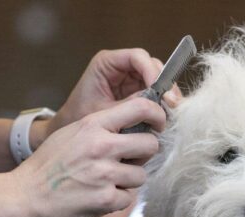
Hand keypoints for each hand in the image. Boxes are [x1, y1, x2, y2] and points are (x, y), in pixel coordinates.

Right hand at [12, 98, 164, 216]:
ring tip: (105, 181)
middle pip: (150, 144)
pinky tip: (97, 195)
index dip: (156, 115)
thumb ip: (103, 127)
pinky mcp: (105, 198)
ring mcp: (104, 173)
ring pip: (141, 175)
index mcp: (93, 125)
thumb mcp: (72, 133)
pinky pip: (129, 197)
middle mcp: (101, 146)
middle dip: (143, 155)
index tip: (157, 124)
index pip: (140, 107)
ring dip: (128, 180)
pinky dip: (117, 199)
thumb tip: (139, 125)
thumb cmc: (49, 165)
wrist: (23, 196)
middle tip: (128, 160)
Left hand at [30, 48, 183, 147]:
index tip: (159, 91)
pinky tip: (167, 115)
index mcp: (107, 63)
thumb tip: (157, 105)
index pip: (137, 57)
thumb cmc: (80, 118)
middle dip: (165, 84)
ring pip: (159, 79)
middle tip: (172, 104)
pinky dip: (164, 103)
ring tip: (172, 112)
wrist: (72, 132)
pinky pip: (157, 93)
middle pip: (153, 66)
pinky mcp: (139, 92)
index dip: (152, 71)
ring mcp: (132, 79)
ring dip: (167, 94)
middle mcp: (122, 67)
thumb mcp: (104, 112)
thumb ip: (129, 106)